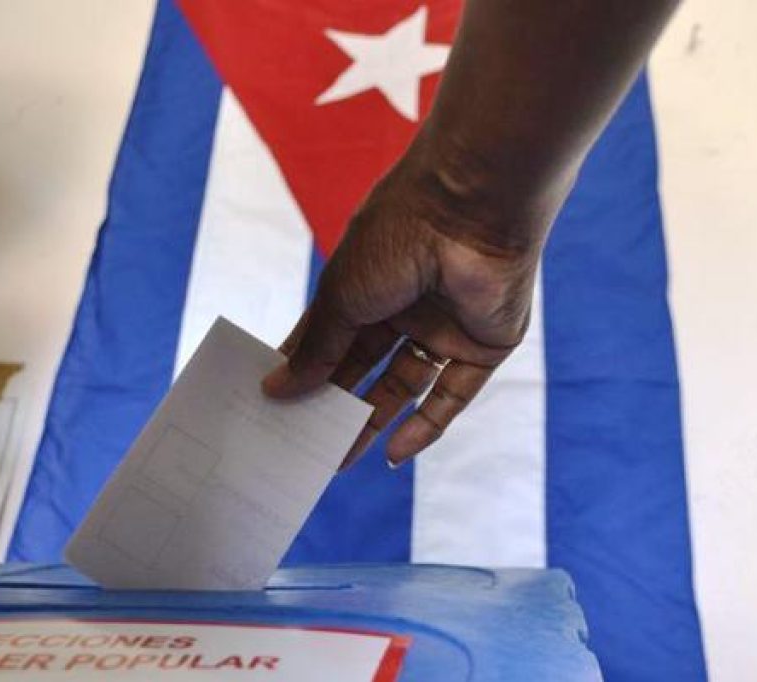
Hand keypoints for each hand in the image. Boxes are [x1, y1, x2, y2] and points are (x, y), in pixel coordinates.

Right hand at [262, 136, 562, 468]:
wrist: (469, 210)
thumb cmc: (394, 237)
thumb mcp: (341, 297)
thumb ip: (313, 349)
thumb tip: (274, 388)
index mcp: (365, 285)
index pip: (328, 338)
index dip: (303, 372)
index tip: (274, 407)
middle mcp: (403, 308)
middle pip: (364, 368)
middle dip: (336, 405)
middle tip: (305, 444)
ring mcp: (443, 328)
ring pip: (405, 387)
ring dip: (374, 421)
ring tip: (339, 459)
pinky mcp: (482, 347)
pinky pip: (452, 396)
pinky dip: (425, 426)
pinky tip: (393, 453)